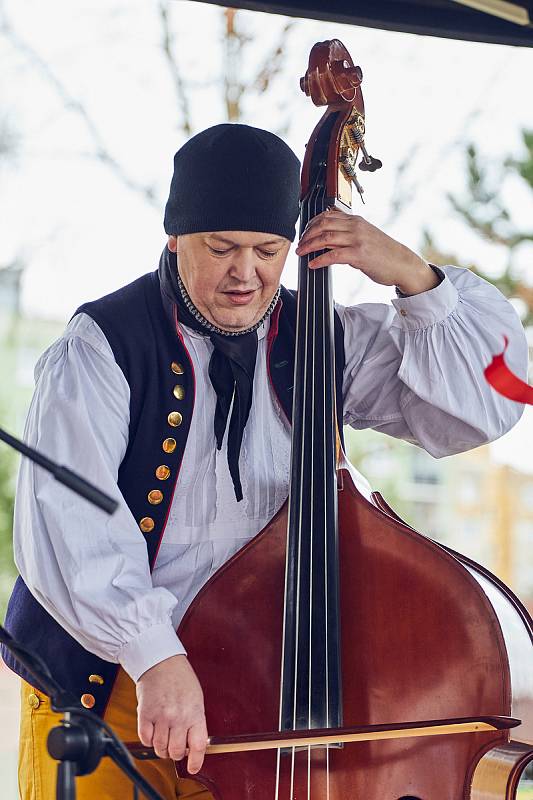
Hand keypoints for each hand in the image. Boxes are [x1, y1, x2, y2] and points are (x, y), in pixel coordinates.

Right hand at [136, 654, 207, 773]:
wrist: (161, 660)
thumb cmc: (180, 678)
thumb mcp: (196, 698)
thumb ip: (195, 721)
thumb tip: (193, 744)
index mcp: (195, 712)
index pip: (198, 746)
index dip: (196, 762)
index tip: (193, 767)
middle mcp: (178, 716)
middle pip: (176, 752)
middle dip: (176, 753)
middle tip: (175, 746)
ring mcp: (161, 716)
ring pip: (160, 748)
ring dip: (161, 748)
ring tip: (163, 738)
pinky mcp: (145, 714)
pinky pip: (145, 738)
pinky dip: (148, 740)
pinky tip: (152, 731)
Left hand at [295, 208, 439, 295]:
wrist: (402, 263)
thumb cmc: (384, 253)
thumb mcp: (366, 236)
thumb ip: (348, 233)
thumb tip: (329, 236)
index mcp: (356, 221)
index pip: (327, 215)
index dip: (310, 223)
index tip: (303, 233)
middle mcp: (355, 226)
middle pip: (322, 224)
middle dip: (306, 235)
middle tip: (299, 245)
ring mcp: (357, 239)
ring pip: (326, 238)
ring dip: (309, 246)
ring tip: (301, 253)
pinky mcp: (359, 254)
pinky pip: (333, 255)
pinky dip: (320, 259)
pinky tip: (313, 264)